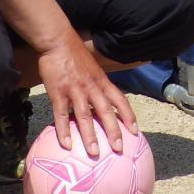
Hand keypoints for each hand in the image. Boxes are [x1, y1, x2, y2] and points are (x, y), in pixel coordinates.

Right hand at [35, 31, 137, 157]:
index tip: (135, 131)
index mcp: (102, 81)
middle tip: (119, 149)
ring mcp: (75, 90)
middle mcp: (92, 87)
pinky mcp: (58, 92)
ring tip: (94, 153)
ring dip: (90, 135)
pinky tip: (66, 144)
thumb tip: (103, 98)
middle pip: (106, 112)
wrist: (57, 41)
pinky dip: (64, 130)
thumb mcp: (93, 68)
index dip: (129, 116)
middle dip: (114, 131)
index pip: (120, 100)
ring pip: (85, 116)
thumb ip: (97, 83)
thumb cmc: (74, 54)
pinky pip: (61, 115)